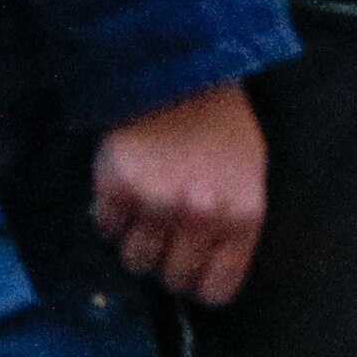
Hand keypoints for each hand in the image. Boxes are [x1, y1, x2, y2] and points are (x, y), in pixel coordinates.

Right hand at [93, 81, 267, 305]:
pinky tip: (125, 186)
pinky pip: (106, 227)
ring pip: (135, 260)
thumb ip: (233, 226)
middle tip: (164, 234)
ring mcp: (157, 203)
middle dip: (167, 261)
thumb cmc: (221, 123)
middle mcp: (201, 217)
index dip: (200, 283)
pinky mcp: (118, 187)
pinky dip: (111, 212)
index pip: (217, 289)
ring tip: (143, 207)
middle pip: (173, 278)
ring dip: (136, 238)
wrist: (179, 68)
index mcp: (241, 216)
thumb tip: (209, 274)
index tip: (191, 271)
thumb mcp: (249, 173)